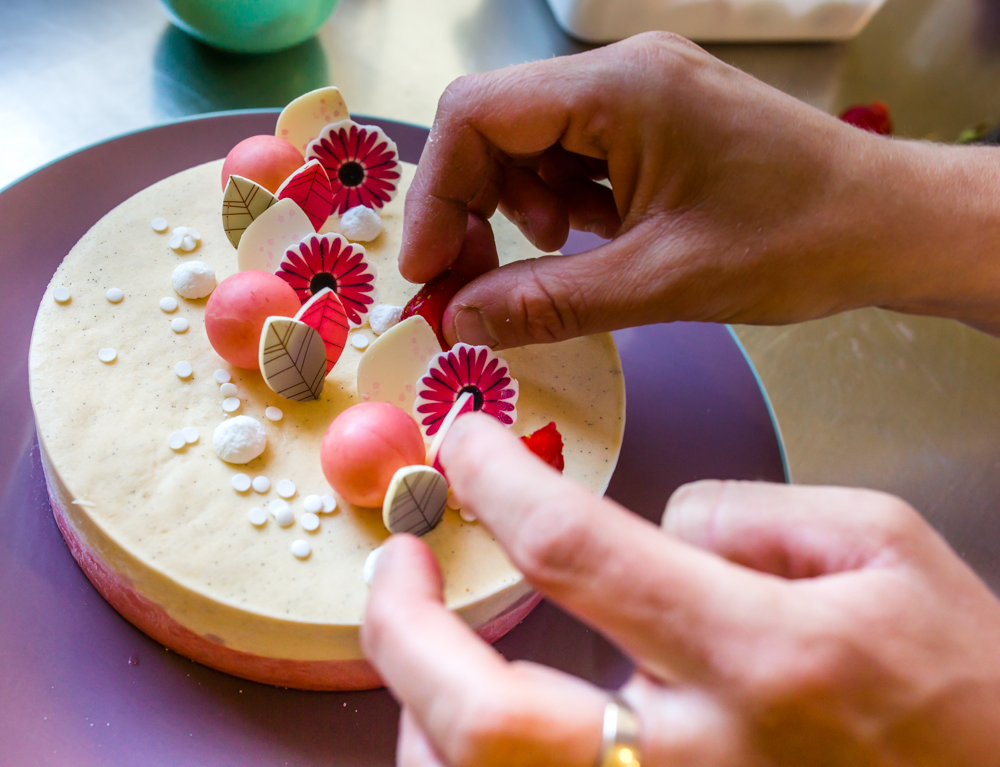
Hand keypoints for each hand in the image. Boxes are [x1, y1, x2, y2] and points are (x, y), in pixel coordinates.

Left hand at [361, 414, 999, 765]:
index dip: (495, 481)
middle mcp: (702, 755)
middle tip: (395, 561)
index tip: (465, 445)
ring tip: (414, 635)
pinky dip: (464, 761)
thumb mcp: (885, 547)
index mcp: (763, 654)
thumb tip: (649, 520)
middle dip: (403, 626)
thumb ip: (747, 513)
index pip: (574, 550)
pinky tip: (461, 719)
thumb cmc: (962, 686)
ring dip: (416, 708)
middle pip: (483, 714)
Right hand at [399, 33, 999, 346]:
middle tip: (468, 282)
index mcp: (618, 90)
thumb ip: (547, 302)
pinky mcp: (653, 121)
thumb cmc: (794, 242)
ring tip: (543, 262)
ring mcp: (639, 94)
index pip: (477, 116)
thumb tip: (459, 321)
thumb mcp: (658, 282)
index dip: (435, 195)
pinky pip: (572, 154)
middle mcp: (621, 74)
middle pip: (494, 125)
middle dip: (469, 206)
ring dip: (513, 208)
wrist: (889, 225)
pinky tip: (582, 242)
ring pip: (528, 142)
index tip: (428, 271)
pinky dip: (557, 204)